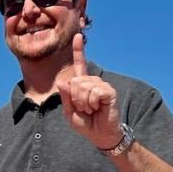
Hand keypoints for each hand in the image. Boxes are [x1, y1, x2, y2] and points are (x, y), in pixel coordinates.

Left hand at [56, 34, 122, 150]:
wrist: (100, 135)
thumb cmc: (86, 123)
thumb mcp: (70, 112)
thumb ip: (65, 97)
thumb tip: (62, 81)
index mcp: (82, 84)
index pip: (79, 65)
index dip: (78, 51)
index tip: (78, 36)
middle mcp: (92, 81)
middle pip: (75, 82)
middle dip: (75, 99)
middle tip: (84, 109)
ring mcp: (101, 85)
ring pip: (83, 87)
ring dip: (83, 103)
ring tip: (91, 109)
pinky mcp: (109, 91)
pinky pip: (94, 92)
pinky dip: (91, 103)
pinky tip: (98, 108)